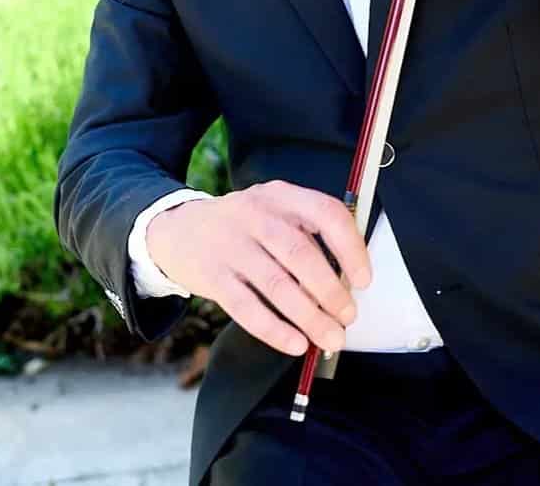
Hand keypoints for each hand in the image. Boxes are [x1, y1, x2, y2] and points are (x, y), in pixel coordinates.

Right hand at [146, 180, 371, 356]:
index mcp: (281, 195)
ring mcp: (231, 245)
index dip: (351, 248)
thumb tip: (347, 280)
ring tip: (330, 337)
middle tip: (348, 316)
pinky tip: (295, 343)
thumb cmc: (241, 226)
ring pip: (277, 285)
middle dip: (331, 292)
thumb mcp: (272, 211)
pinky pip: (247, 307)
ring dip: (310, 317)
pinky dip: (275, 329)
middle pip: (302, 255)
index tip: (364, 280)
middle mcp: (256, 215)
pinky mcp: (212, 276)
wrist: (176, 229)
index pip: (326, 214)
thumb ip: (306, 234)